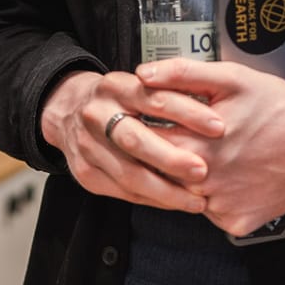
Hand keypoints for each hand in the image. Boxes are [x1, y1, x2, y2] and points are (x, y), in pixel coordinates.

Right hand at [38, 70, 222, 212]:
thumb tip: (210, 113)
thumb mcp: (138, 83)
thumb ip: (168, 92)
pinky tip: (175, 202)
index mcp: (115, 86)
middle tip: (203, 170)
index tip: (218, 126)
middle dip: (172, 158)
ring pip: (129, 174)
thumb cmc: (117, 99)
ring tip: (197, 200)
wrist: (66, 111)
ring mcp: (87, 146)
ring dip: (167, 191)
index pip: (153, 98)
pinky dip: (153, 199)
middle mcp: (97, 114)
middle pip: (135, 139)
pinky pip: (123, 192)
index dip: (187, 112)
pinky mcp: (85, 174)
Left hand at [136, 59, 284, 237]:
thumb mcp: (231, 78)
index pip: (144, 141)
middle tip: (184, 139)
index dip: (143, 128)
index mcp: (196, 143)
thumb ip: (182, 74)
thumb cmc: (279, 108)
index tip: (150, 121)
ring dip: (185, 178)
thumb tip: (144, 74)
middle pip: (159, 172)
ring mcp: (220, 206)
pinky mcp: (236, 222)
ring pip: (182, 195)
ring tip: (210, 156)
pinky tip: (228, 177)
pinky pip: (210, 213)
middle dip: (162, 154)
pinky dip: (213, 198)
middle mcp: (204, 180)